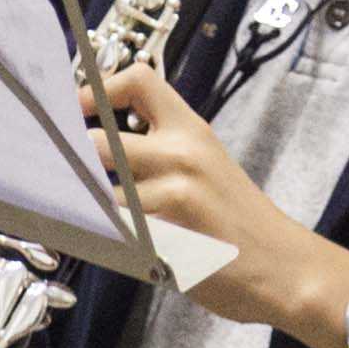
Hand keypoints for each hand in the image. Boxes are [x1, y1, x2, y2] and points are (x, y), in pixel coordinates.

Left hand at [93, 62, 348, 347]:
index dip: (97, 90)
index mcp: (192, 129)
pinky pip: (113, 231)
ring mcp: (174, 193)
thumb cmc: (239, 223)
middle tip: (63, 180)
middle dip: (74, 164)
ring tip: (91, 222)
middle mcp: (182, 152)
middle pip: (99, 140)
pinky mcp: (167, 234)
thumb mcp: (207, 165)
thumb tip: (93, 148)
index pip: (137, 79)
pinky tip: (117, 247)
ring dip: (86, 209)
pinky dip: (105, 240)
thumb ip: (160, 149)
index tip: (79, 113)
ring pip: (99, 193)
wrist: (285, 268)